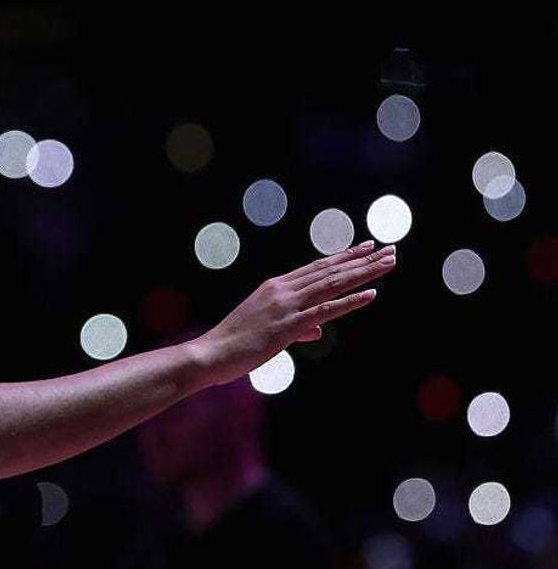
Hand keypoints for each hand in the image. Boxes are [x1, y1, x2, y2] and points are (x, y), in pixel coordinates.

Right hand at [188, 239, 396, 385]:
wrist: (211, 353)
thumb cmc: (235, 344)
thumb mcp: (268, 330)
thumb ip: (296, 326)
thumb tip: (317, 330)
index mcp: (275, 287)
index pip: (317, 267)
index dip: (344, 256)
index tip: (367, 247)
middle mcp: (282, 290)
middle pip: (330, 270)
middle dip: (362, 259)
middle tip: (389, 249)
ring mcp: (285, 306)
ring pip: (332, 284)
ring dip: (363, 273)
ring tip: (388, 263)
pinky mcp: (287, 326)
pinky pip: (325, 311)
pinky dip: (349, 301)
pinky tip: (371, 294)